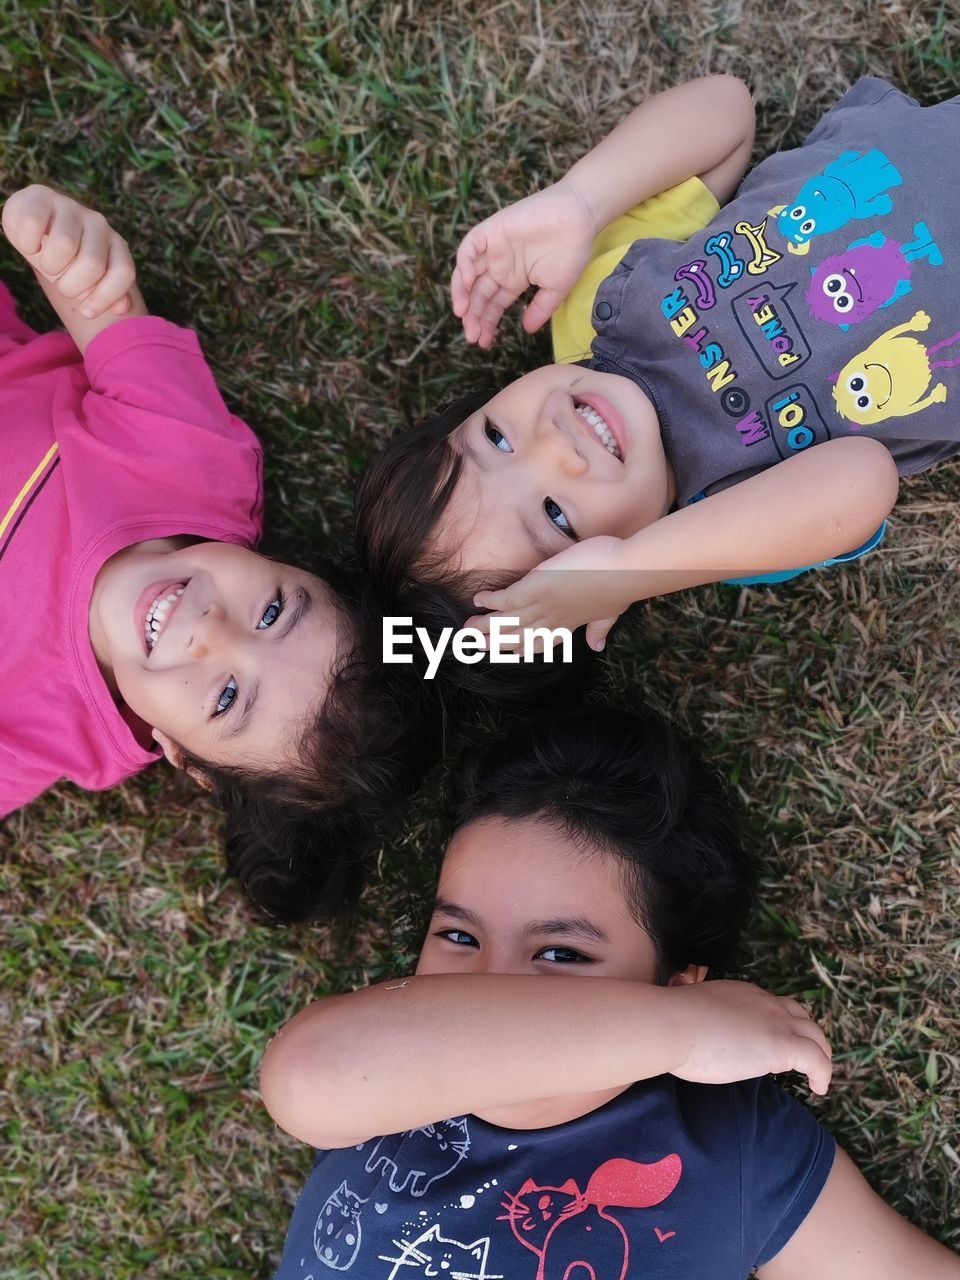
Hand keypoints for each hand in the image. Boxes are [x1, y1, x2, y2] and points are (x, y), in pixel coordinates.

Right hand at [2, 184, 135, 318]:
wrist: (35, 224)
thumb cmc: (66, 257)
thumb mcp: (88, 278)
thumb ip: (108, 291)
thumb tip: (123, 308)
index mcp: (116, 245)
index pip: (123, 272)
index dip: (105, 297)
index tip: (86, 312)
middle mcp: (99, 224)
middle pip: (92, 264)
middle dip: (71, 285)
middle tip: (61, 283)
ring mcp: (71, 207)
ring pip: (64, 245)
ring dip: (49, 266)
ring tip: (47, 264)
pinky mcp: (42, 197)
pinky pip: (33, 225)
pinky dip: (27, 243)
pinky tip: (30, 244)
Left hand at [450, 180, 597, 347]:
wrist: (579, 217)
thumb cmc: (571, 250)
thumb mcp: (556, 288)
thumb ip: (541, 309)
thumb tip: (527, 330)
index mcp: (513, 279)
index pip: (493, 304)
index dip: (486, 323)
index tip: (483, 342)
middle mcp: (500, 265)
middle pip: (477, 294)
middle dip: (473, 316)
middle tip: (472, 335)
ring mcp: (494, 248)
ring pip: (467, 273)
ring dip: (462, 293)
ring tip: (462, 314)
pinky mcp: (492, 230)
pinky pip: (470, 247)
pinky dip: (463, 263)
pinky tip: (466, 282)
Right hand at [468, 535, 631, 651]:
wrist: (627, 571)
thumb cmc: (621, 586)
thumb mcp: (610, 612)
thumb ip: (599, 628)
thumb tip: (598, 646)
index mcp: (567, 625)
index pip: (539, 642)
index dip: (520, 648)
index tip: (508, 652)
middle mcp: (551, 619)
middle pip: (517, 636)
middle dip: (494, 641)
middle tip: (474, 644)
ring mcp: (542, 605)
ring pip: (507, 621)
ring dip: (486, 625)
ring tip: (467, 628)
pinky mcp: (536, 587)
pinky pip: (506, 598)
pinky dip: (491, 601)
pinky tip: (478, 600)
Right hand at [666, 981, 832, 1095]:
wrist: (674, 1024)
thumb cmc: (672, 1021)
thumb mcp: (692, 1011)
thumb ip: (705, 1017)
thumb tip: (697, 1028)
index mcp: (744, 993)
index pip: (773, 1005)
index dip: (780, 1023)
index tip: (777, 1041)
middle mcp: (765, 1003)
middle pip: (801, 1016)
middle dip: (808, 1035)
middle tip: (806, 1057)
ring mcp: (776, 1022)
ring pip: (815, 1035)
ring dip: (820, 1054)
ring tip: (818, 1074)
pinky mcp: (783, 1046)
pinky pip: (818, 1060)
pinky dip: (823, 1073)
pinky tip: (818, 1088)